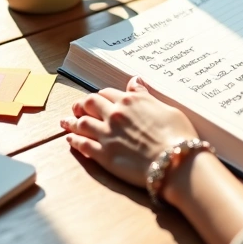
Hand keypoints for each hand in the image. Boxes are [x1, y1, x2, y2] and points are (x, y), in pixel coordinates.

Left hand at [62, 76, 199, 189]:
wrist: (174, 162)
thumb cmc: (177, 135)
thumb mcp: (166, 108)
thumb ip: (145, 96)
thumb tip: (135, 81)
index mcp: (130, 101)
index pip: (107, 93)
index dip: (100, 96)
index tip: (98, 99)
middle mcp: (114, 114)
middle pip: (89, 104)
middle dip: (82, 105)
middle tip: (78, 107)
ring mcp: (106, 135)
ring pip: (81, 123)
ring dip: (71, 121)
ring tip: (65, 121)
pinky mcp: (103, 155)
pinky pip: (82, 144)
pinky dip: (73, 140)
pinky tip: (69, 139)